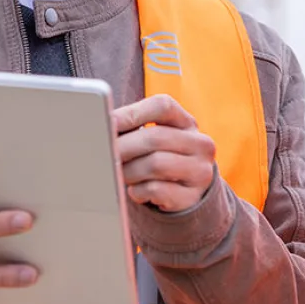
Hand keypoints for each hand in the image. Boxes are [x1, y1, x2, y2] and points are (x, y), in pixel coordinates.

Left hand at [113, 95, 217, 212]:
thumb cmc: (161, 159)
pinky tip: (136, 191)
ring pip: (155, 164)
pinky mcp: (191, 197)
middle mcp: (201, 145)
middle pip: (155, 137)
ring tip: (120, 175)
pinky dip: (138, 191)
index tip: (109, 123)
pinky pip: (156, 190)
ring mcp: (200, 172)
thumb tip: (103, 126)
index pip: (163, 106)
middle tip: (103, 155)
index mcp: (188, 124)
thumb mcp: (155, 139)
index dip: (132, 113)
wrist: (187, 192)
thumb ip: (133, 128)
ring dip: (129, 171)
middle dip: (123, 147)